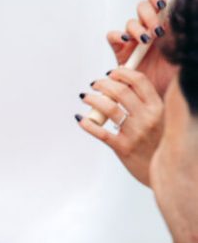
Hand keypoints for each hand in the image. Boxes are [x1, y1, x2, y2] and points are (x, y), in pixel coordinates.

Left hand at [76, 67, 163, 185]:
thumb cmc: (157, 143)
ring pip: (109, 108)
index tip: (112, 72)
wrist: (162, 170)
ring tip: (85, 97)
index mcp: (157, 108)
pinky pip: (101, 132)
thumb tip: (122, 87)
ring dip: (93, 99)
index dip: (122, 73)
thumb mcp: (160, 119)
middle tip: (94, 84)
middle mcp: (147, 118)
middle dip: (103, 84)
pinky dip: (88, 124)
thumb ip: (146, 104)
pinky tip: (81, 119)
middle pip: (121, 91)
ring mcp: (134, 133)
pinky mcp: (123, 148)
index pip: (139, 81)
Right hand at [106, 0, 176, 96]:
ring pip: (130, 23)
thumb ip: (183, 33)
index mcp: (163, 26)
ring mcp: (133, 42)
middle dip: (148, 15)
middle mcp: (147, 31)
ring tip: (145, 40)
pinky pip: (113, 37)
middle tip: (155, 30)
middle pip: (142, 8)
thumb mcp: (182, 52)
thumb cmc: (171, 78)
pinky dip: (118, 36)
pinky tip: (127, 42)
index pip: (157, 2)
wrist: (156, 98)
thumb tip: (186, 16)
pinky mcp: (120, 53)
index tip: (162, 6)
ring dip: (137, 28)